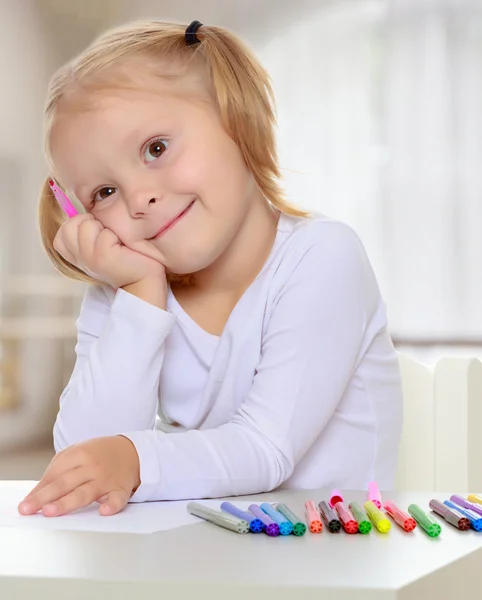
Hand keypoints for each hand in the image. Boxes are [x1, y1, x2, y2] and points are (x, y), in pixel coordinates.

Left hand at [18, 436, 140, 516]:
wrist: (132, 450)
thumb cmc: (99, 455)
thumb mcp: (77, 453)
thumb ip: (57, 470)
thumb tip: (37, 494)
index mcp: (79, 454)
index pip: (54, 474)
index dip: (39, 490)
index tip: (25, 504)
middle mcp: (92, 466)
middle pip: (65, 483)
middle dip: (44, 497)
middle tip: (28, 509)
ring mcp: (106, 478)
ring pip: (84, 492)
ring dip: (67, 502)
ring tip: (50, 511)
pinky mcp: (121, 489)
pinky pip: (117, 499)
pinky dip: (111, 505)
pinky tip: (103, 511)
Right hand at [54, 214, 164, 288]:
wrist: (145, 279)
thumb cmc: (127, 257)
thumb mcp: (102, 243)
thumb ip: (89, 230)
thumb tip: (82, 201)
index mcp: (76, 256)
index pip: (63, 231)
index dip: (81, 226)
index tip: (99, 238)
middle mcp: (79, 258)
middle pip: (71, 224)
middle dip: (92, 223)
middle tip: (109, 238)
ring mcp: (89, 258)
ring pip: (87, 225)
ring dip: (106, 229)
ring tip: (117, 243)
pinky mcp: (102, 257)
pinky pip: (106, 233)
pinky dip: (117, 236)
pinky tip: (124, 249)